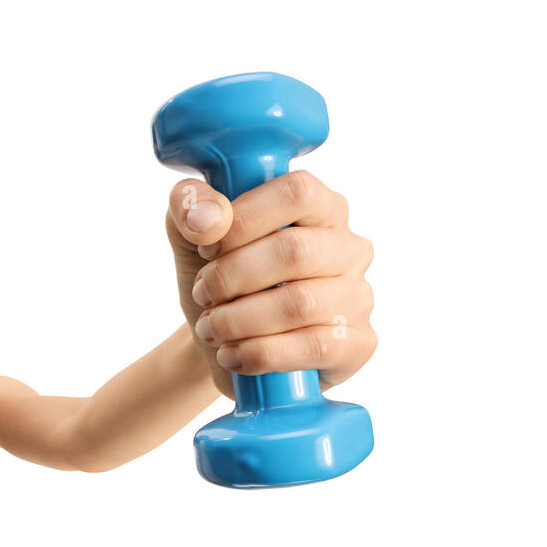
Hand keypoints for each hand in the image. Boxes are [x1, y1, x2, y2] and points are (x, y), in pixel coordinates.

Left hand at [165, 171, 376, 392]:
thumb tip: (208, 219)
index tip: (207, 246)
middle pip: (295, 251)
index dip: (245, 219)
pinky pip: (313, 347)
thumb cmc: (219, 278)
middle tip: (203, 293)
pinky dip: (259, 354)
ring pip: (300, 304)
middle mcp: (349, 247)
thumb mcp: (190, 233)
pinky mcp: (357, 343)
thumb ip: (189, 203)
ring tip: (210, 327)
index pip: (298, 192)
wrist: (223, 343)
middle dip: (232, 276)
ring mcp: (358, 296)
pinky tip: (232, 354)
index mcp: (320, 207)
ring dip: (238, 320)